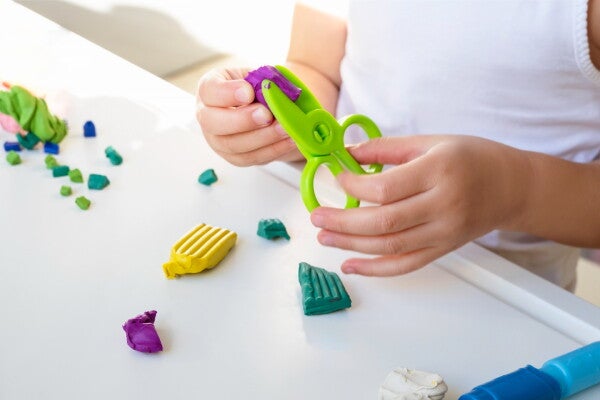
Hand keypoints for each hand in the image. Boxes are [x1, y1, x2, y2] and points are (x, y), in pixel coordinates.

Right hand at [196, 67, 300, 165]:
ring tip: (284, 128)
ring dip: (262, 137)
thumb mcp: (258, 75)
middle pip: (213, 123)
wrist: (266, 106)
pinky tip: (289, 140)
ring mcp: (218, 140)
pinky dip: (272, 150)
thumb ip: (262, 80)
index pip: (209, 91)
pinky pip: (251, 157)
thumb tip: (274, 91)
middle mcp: (207, 116)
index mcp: (209, 89)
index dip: (226, 93)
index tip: (248, 92)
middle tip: (266, 115)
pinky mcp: (235, 157)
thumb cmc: (258, 86)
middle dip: (242, 120)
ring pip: (233, 145)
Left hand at [310, 135, 531, 275]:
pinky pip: (406, 265)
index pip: (386, 188)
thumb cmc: (472, 158)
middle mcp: (443, 206)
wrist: (511, 187)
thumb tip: (347, 154)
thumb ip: (387, 148)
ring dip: (351, 244)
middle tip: (316, 217)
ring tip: (324, 236)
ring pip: (390, 247)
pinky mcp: (443, 249)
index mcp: (439, 172)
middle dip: (343, 222)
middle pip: (384, 222)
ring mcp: (444, 232)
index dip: (354, 186)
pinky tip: (350, 264)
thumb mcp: (431, 141)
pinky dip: (375, 269)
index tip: (338, 177)